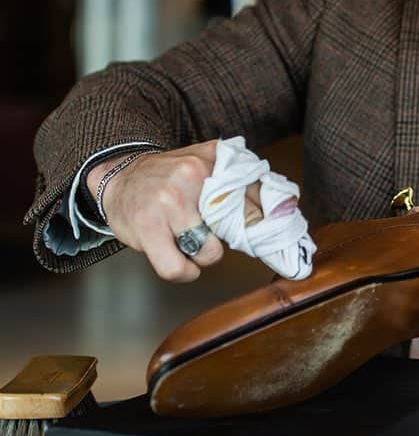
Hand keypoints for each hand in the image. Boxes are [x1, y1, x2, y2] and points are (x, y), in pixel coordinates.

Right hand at [87, 141, 261, 282]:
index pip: (253, 197)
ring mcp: (170, 203)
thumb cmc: (167, 176)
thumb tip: (282, 201)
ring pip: (209, 252)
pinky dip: (184, 272)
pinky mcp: (149, 228)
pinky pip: (177, 267)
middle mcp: (191, 177)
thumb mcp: (205, 163)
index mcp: (210, 163)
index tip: (270, 235)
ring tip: (191, 243)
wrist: (118, 176)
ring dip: (203, 256)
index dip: (263, 222)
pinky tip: (183, 263)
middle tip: (213, 234)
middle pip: (235, 228)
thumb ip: (241, 177)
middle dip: (228, 238)